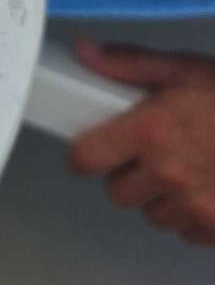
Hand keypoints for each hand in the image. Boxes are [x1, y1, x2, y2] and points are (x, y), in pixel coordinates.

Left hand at [69, 41, 214, 245]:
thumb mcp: (185, 69)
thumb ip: (129, 64)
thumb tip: (82, 51)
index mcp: (150, 132)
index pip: (85, 159)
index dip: (86, 153)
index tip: (97, 146)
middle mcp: (167, 175)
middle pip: (117, 192)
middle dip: (129, 174)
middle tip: (152, 152)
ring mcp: (195, 207)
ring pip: (152, 215)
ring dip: (162, 197)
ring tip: (188, 168)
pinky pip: (187, 232)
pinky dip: (193, 216)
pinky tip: (211, 188)